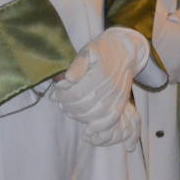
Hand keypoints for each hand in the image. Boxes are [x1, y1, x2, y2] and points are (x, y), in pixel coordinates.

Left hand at [51, 28, 148, 145]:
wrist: (124, 52)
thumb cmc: (102, 51)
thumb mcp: (88, 50)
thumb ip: (78, 64)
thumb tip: (68, 78)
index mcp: (100, 73)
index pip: (76, 93)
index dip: (63, 96)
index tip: (55, 93)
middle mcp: (110, 87)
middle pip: (84, 106)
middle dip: (68, 106)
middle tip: (59, 102)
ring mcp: (117, 96)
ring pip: (95, 115)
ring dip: (79, 116)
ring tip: (68, 110)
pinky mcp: (121, 103)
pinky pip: (111, 119)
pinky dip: (99, 127)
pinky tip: (88, 128)